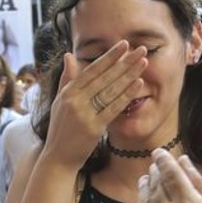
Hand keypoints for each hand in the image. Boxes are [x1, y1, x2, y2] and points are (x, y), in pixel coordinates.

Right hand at [41, 42, 148, 168]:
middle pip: (104, 77)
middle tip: (141, 49)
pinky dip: (126, 95)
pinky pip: (113, 108)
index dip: (109, 56)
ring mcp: (84, 114)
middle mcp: (74, 100)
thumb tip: (69, 55)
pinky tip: (138, 84)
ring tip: (143, 62)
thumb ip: (67, 79)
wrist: (58, 158)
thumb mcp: (59, 102)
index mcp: (68, 92)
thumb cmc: (60, 130)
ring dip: (129, 75)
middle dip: (124, 61)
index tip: (123, 45)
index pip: (92, 69)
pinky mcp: (93, 128)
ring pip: (110, 90)